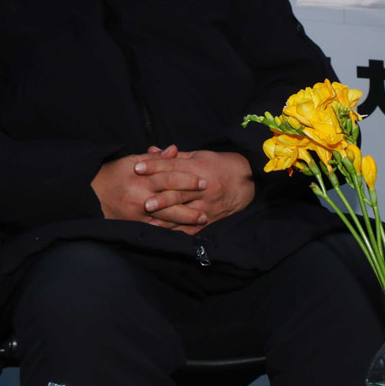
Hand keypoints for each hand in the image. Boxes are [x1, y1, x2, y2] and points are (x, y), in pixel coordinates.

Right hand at [92, 145, 204, 221]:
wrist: (90, 194)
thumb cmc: (113, 174)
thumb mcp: (131, 161)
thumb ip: (155, 159)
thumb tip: (174, 149)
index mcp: (141, 178)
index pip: (169, 178)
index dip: (187, 180)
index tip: (203, 181)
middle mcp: (140, 196)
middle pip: (171, 200)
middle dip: (191, 202)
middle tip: (209, 204)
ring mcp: (137, 213)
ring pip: (166, 217)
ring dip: (185, 219)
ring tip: (202, 219)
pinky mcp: (134, 224)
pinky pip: (156, 229)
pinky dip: (171, 230)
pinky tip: (185, 231)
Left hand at [132, 149, 255, 232]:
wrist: (247, 180)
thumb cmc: (219, 165)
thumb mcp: (199, 156)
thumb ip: (175, 157)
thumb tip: (151, 151)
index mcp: (199, 168)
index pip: (173, 167)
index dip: (155, 167)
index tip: (137, 168)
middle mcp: (203, 188)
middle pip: (179, 193)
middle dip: (161, 199)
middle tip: (145, 203)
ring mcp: (207, 205)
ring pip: (185, 213)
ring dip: (167, 218)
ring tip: (150, 222)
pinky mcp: (210, 218)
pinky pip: (193, 227)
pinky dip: (179, 231)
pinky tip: (166, 234)